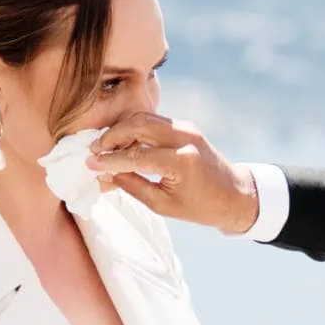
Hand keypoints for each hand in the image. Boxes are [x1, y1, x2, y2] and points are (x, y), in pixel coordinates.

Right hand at [89, 112, 261, 233]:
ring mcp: (186, 128)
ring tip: (105, 148)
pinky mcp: (186, 126)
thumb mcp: (162, 204)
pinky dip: (135, 130)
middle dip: (112, 136)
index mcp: (181, 161)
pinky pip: (154, 122)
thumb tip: (104, 175)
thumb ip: (132, 186)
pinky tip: (123, 145)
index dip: (110, 160)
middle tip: (95, 150)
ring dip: (122, 130)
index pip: (136, 155)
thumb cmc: (200, 206)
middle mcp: (184, 137)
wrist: (234, 194)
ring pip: (144, 118)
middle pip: (138, 124)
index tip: (90, 164)